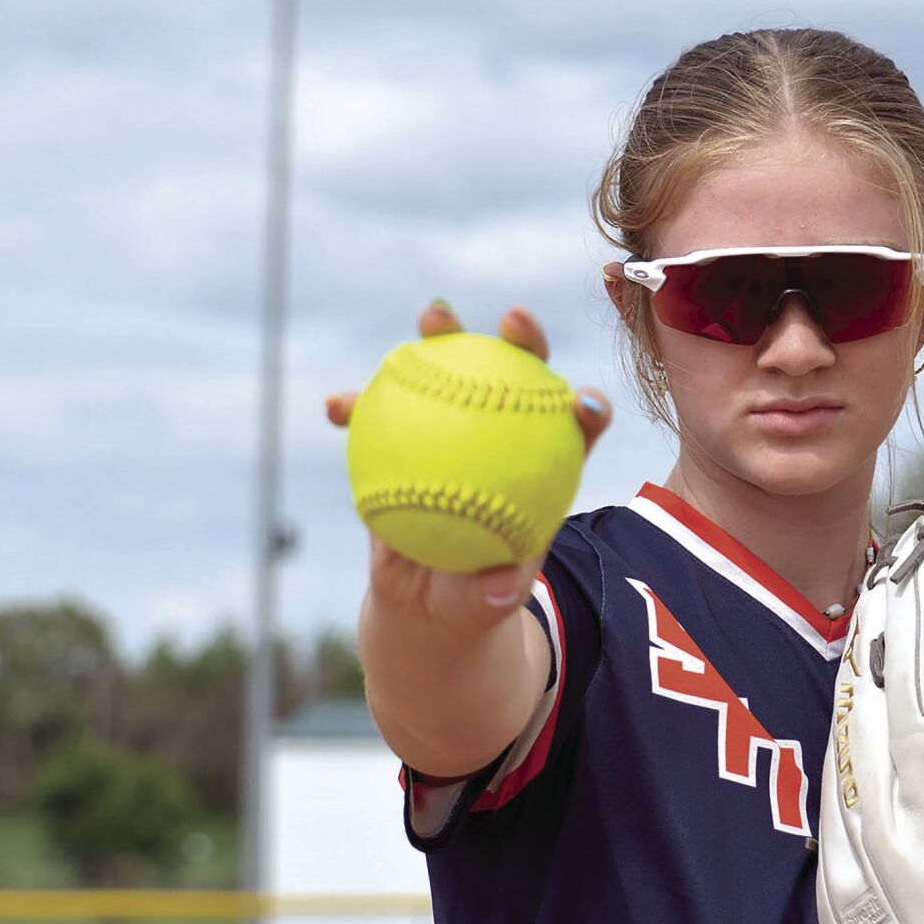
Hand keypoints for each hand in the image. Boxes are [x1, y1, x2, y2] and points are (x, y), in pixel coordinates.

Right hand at [327, 301, 611, 632]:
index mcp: (541, 470)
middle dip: (524, 337)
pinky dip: (359, 408)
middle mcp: (504, 436)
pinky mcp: (404, 438)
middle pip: (520, 377)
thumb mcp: (485, 606)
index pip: (575, 431)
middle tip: (514, 319)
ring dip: (442, 337)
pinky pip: (381, 416)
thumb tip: (503, 589)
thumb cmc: (472, 600)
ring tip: (432, 317)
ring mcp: (454, 430)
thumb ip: (494, 595)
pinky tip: (337, 406)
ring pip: (452, 372)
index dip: (587, 408)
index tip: (584, 400)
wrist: (427, 599)